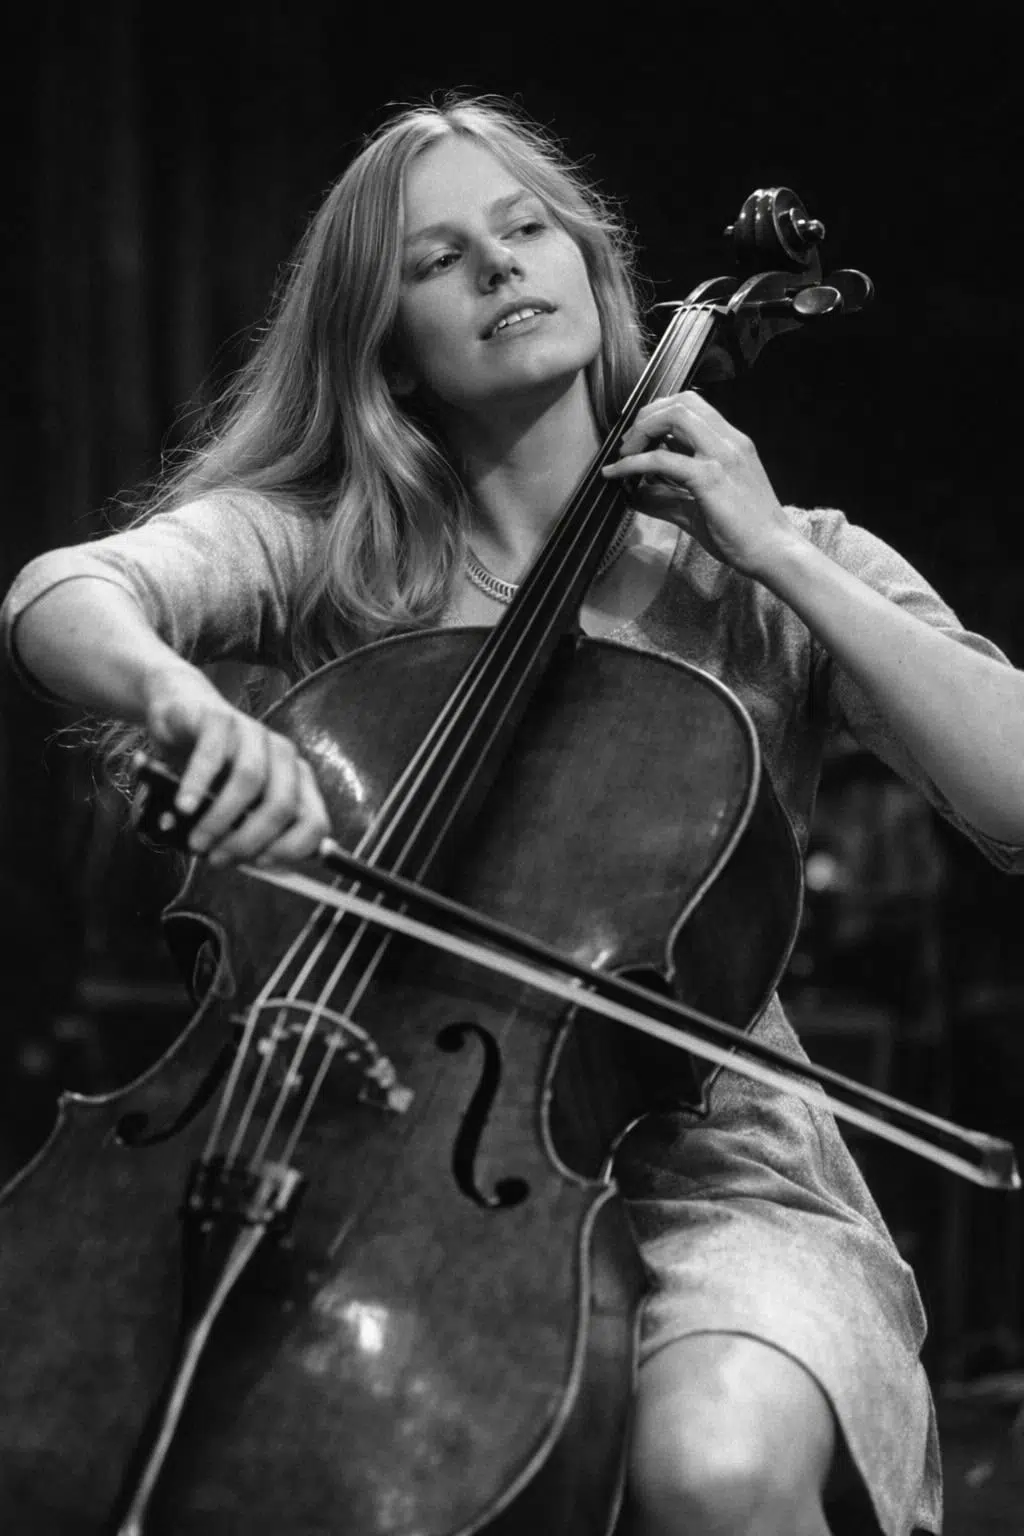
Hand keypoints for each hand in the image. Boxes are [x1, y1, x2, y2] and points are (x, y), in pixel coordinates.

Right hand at [145, 665, 331, 866]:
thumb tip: (248, 866)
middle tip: (219, 858)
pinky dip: (197, 785)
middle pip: (282, 804)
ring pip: (249, 780)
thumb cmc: (210, 768)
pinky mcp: (219, 718)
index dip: (292, 849)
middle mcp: (282, 754)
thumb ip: (245, 830)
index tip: (260, 865)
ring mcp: (252, 732)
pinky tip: (183, 806)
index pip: (316, 821)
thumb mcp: (233, 803)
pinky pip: (212, 755)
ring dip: (221, 819)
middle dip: (249, 839)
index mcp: (296, 779)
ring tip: (197, 840)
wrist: (179, 713)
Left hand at [600, 391, 806, 578]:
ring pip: (674, 416)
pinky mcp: (709, 478)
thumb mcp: (699, 509)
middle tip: (628, 444)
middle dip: (647, 416)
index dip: (660, 414)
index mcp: (732, 443)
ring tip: (624, 454)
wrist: (775, 552)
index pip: (693, 406)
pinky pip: (662, 459)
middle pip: (681, 402)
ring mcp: (721, 456)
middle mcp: (729, 441)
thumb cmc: (745, 533)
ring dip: (641, 431)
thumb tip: (634, 496)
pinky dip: (633, 463)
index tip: (640, 436)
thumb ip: (667, 498)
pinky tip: (617, 474)